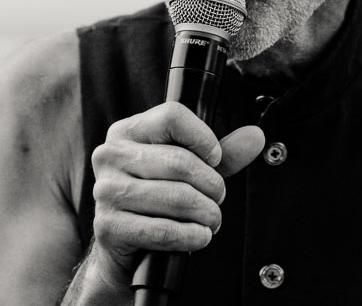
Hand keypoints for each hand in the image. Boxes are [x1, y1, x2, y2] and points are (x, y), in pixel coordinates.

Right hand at [87, 101, 264, 288]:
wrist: (124, 244)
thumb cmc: (157, 198)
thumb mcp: (189, 169)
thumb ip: (223, 152)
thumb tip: (255, 137)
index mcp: (128, 131)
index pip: (172, 116)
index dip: (204, 138)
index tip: (215, 159)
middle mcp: (110, 155)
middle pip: (180, 161)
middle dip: (212, 185)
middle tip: (218, 197)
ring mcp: (106, 191)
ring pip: (176, 197)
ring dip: (206, 213)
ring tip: (211, 219)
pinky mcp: (108, 226)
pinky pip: (163, 230)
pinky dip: (191, 236)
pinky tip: (198, 236)